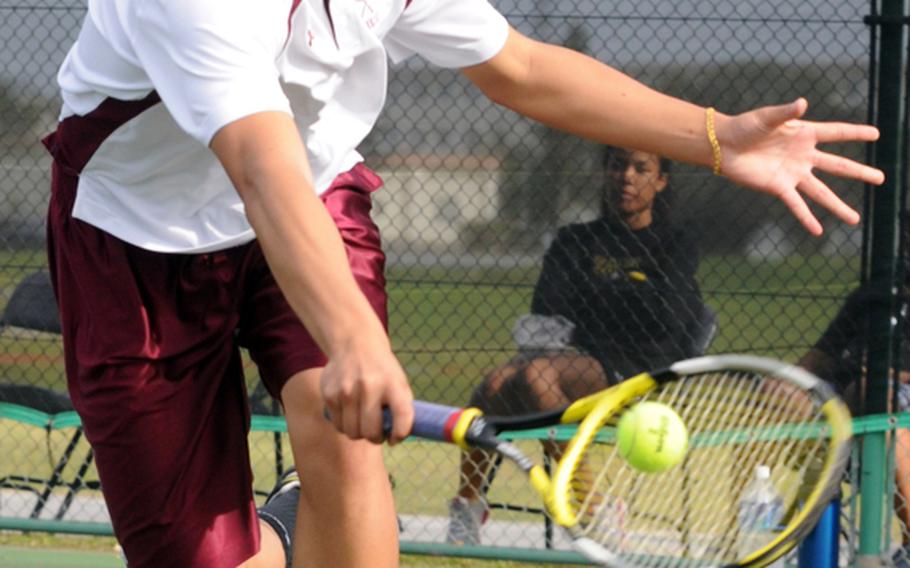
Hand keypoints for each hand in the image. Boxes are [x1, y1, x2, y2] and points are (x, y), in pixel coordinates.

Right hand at [320, 337, 413, 444]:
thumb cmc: (382, 371)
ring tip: (362, 422)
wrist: (355, 343)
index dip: (399, 435)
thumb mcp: (398, 382)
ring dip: (358, 433)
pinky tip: (350, 412)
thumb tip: (395, 440)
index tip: (394, 439)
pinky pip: (338, 424)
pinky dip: (345, 424)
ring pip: (352, 432)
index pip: (402, 419)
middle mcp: (370, 387)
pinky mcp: (329, 394)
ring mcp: (347, 390)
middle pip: (371, 432)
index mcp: (393, 384)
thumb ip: (401, 409)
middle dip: (375, 438)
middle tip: (376, 433)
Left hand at [716, 98, 884, 235]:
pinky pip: (796, 204)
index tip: (876, 134)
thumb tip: (803, 103)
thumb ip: (786, 112)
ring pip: (821, 192)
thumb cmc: (745, 126)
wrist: (723, 145)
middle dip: (859, 172)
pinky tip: (818, 231)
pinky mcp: (778, 187)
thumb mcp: (767, 117)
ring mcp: (793, 173)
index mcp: (804, 133)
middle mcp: (803, 155)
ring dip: (837, 206)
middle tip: (881, 178)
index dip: (856, 133)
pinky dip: (806, 217)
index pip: (836, 132)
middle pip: (838, 165)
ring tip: (854, 220)